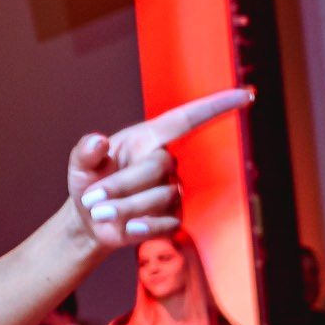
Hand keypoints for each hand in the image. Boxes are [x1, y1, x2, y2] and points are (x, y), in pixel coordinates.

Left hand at [66, 89, 254, 249]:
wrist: (89, 220)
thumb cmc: (90, 182)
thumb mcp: (80, 165)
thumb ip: (85, 151)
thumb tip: (98, 141)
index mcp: (148, 139)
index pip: (186, 119)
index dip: (215, 107)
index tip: (244, 95)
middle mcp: (165, 163)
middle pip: (159, 166)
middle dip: (122, 184)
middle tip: (92, 199)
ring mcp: (171, 191)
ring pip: (162, 196)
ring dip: (126, 207)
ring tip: (99, 213)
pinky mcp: (172, 218)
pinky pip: (167, 222)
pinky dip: (144, 226)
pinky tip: (127, 228)